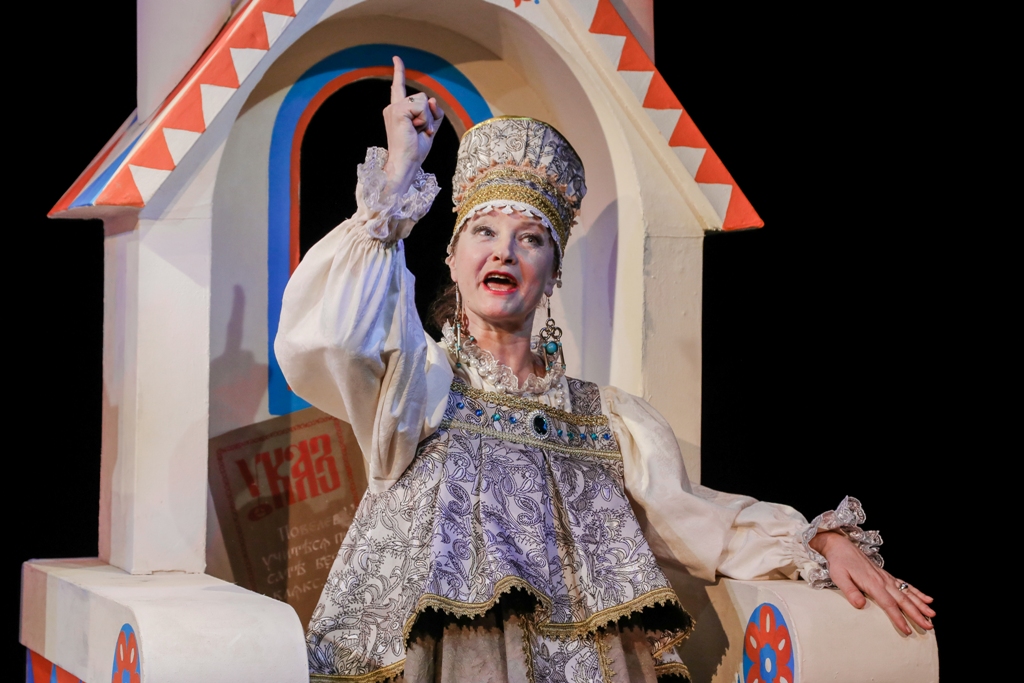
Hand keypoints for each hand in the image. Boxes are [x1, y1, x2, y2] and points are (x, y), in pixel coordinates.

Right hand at [382, 56, 444, 192]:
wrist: (406, 164)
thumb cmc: (415, 151)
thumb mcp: (429, 128)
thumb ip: (432, 112)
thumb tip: (430, 99)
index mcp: (398, 111)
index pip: (398, 87)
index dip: (398, 71)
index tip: (396, 58)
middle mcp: (393, 108)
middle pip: (422, 99)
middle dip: (429, 116)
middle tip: (420, 133)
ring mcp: (394, 109)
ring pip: (423, 102)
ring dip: (427, 119)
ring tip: (418, 132)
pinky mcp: (398, 111)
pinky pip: (421, 107)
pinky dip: (424, 120)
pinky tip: (415, 130)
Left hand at [810, 530, 934, 634]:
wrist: (841, 546)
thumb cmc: (839, 563)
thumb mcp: (839, 577)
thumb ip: (850, 591)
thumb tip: (860, 605)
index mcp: (872, 583)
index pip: (888, 604)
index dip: (898, 618)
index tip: (907, 630)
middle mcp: (883, 581)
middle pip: (903, 600)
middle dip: (916, 614)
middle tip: (928, 626)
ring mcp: (886, 578)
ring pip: (907, 593)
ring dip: (921, 604)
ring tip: (932, 615)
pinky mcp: (886, 575)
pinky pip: (905, 585)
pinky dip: (917, 592)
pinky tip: (927, 598)